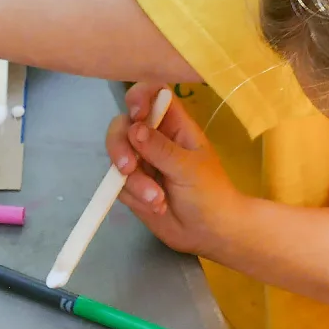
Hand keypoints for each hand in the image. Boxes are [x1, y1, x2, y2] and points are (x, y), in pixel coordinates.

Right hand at [105, 84, 244, 256]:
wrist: (210, 233)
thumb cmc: (211, 193)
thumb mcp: (189, 169)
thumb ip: (161, 149)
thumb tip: (134, 128)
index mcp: (174, 124)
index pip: (152, 94)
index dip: (139, 95)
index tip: (136, 114)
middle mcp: (153, 138)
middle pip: (123, 125)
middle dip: (120, 146)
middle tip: (128, 168)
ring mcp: (141, 161)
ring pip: (117, 156)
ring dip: (132, 180)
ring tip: (157, 200)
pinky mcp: (131, 185)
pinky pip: (117, 184)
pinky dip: (132, 195)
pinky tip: (154, 207)